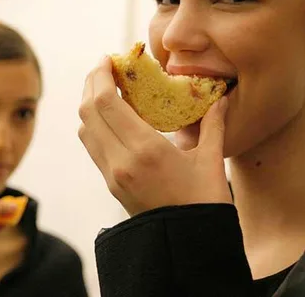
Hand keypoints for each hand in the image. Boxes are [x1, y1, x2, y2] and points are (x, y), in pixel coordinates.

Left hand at [78, 57, 232, 215]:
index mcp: (145, 150)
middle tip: (106, 67)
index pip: (106, 103)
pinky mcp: (110, 184)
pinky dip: (95, 124)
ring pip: (85, 129)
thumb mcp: (212, 161)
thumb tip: (220, 96)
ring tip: (107, 88)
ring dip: (90, 104)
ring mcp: (111, 175)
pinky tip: (112, 116)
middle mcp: (120, 161)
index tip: (108, 58)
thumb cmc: (205, 205)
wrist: (187, 246)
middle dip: (92, 84)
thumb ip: (213, 124)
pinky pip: (92, 146)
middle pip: (88, 111)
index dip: (101, 76)